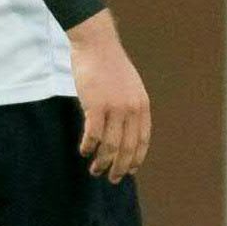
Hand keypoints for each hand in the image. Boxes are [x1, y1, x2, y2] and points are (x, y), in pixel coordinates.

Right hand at [69, 13, 152, 181]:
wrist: (97, 46)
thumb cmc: (110, 67)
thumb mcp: (130, 87)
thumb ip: (130, 107)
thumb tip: (125, 130)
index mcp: (142, 106)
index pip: (142, 139)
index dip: (136, 158)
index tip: (130, 170)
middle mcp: (132, 109)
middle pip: (127, 147)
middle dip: (120, 166)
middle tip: (112, 179)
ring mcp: (115, 108)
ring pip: (110, 145)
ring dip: (102, 162)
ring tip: (95, 170)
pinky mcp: (96, 106)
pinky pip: (93, 135)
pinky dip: (88, 147)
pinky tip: (84, 152)